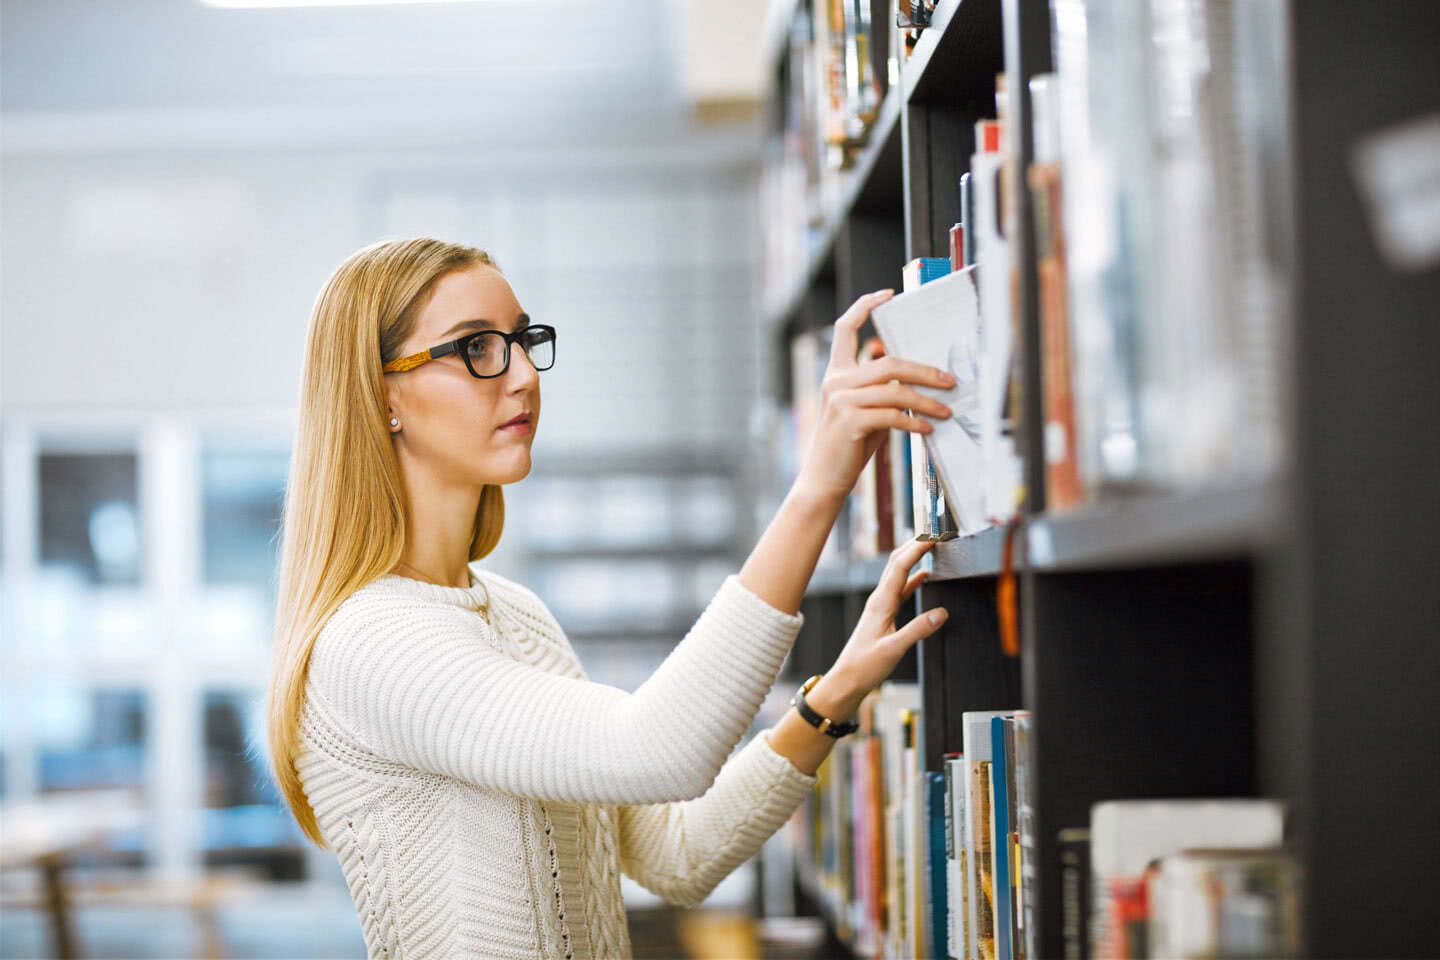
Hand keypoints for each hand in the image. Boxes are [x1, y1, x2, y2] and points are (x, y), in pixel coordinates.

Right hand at [794, 290, 956, 503]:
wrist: (824, 479)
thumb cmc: (848, 445)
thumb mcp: (864, 410)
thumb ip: (881, 389)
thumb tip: (917, 377)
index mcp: (836, 373)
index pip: (845, 329)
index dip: (865, 306)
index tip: (888, 294)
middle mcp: (836, 381)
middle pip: (887, 361)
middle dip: (924, 370)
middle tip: (950, 381)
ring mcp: (840, 400)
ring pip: (894, 389)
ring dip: (926, 400)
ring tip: (946, 411)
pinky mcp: (849, 422)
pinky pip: (891, 415)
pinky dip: (913, 422)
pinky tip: (927, 429)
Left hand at [806, 539, 949, 721]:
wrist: (847, 679)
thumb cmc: (865, 665)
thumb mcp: (894, 649)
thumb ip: (918, 630)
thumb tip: (941, 613)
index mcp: (881, 602)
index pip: (900, 566)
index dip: (916, 548)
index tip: (933, 536)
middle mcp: (879, 599)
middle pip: (897, 562)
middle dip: (914, 545)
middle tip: (934, 533)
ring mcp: (881, 605)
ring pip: (898, 573)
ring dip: (914, 558)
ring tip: (931, 547)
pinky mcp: (884, 614)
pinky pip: (901, 589)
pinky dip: (914, 578)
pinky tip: (925, 577)